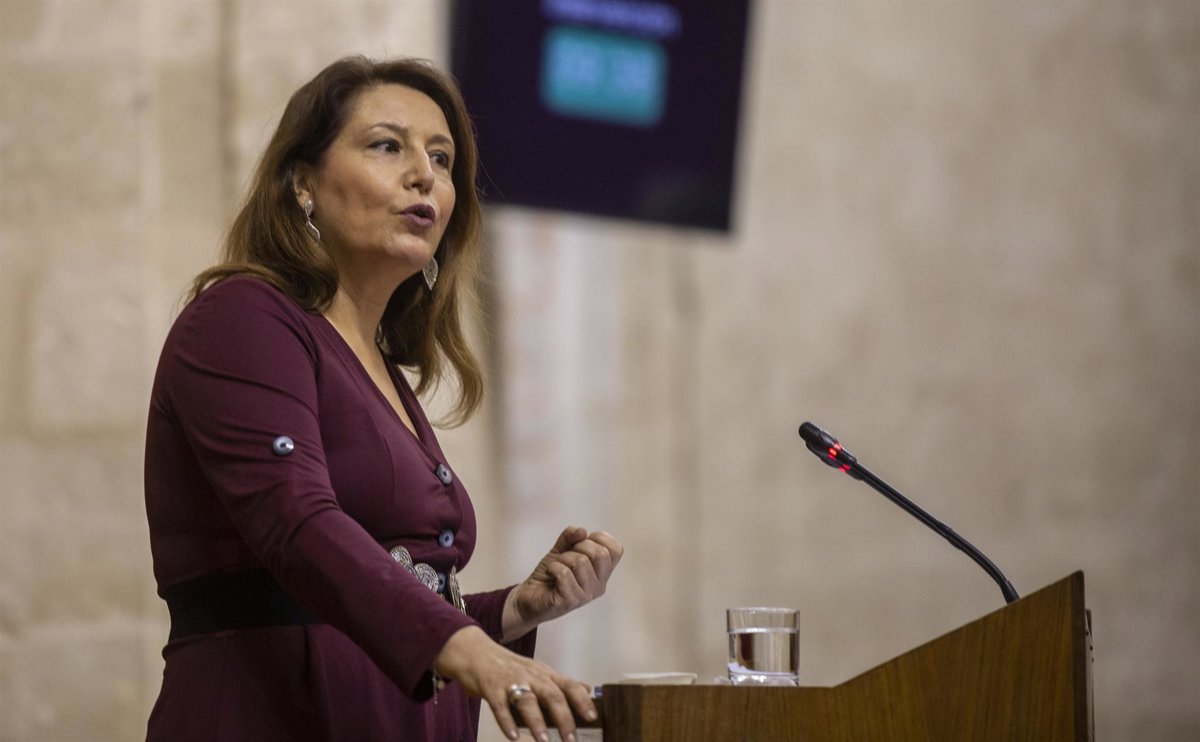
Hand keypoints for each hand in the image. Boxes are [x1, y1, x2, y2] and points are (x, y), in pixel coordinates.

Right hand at [434, 626, 595, 741]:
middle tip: (571, 739)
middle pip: (552, 695)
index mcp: (545, 674)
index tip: (593, 717)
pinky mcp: (491, 688)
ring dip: (537, 721)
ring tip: (544, 741)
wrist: (476, 653)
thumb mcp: (539, 672)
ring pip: (527, 700)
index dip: (582, 701)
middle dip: (563, 718)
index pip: (569, 686)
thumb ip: (561, 684)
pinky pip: (500, 706)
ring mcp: (510, 681)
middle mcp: (531, 676)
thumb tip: (587, 689)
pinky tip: (513, 737)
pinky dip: (507, 722)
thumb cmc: (510, 667)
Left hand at [503, 526, 623, 640]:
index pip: (616, 549)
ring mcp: (586, 595)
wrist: (529, 596)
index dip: (599, 538)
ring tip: (556, 567)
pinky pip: (564, 573)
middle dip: (579, 546)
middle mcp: (599, 585)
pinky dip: (553, 568)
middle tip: (567, 555)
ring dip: (562, 559)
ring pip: (580, 562)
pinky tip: (550, 573)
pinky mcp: (570, 601)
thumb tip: (582, 531)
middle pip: (600, 554)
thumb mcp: (561, 550)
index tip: (582, 541)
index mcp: (602, 573)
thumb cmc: (550, 574)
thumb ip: (571, 537)